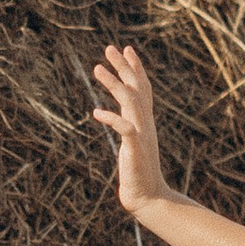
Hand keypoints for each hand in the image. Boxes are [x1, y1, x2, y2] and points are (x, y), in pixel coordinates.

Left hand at [90, 43, 169, 213]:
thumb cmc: (138, 172)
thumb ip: (128, 127)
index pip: (142, 88)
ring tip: (96, 68)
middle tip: (110, 47)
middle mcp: (145, 124)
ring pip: (131, 102)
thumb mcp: (134, 144)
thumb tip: (115, 116)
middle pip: (137, 88)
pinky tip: (96, 114)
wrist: (148, 197)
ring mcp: (142, 135)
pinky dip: (112, 119)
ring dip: (115, 83)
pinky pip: (126, 129)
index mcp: (145, 121)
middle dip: (124, 66)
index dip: (135, 68)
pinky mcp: (135, 150)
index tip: (126, 49)